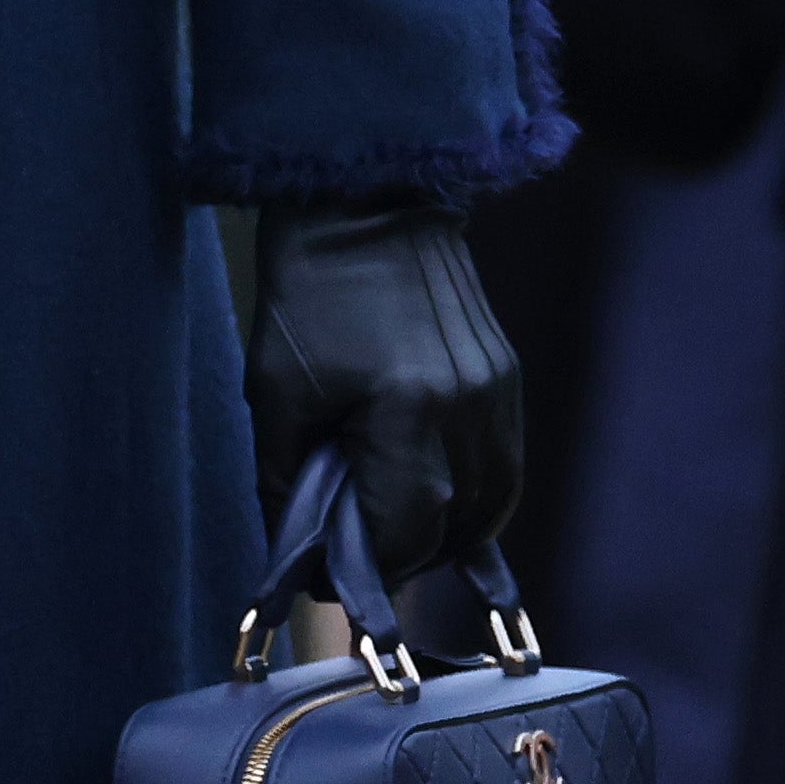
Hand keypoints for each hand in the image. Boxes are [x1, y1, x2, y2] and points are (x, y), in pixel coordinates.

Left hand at [236, 196, 526, 587]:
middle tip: (359, 553)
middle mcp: (466, 408)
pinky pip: (505, 468)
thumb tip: (301, 558)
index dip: (368, 570)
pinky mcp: (508, 378)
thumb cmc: (310, 298)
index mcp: (405, 411)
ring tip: (401, 532)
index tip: (328, 577)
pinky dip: (476, 498)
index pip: (408, 534)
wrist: (368, 206)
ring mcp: (497, 392)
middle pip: (454, 529)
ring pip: (492, 507)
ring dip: (449, 535)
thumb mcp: (276, 398)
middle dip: (406, 556)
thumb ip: (288, 487)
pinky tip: (439, 497)